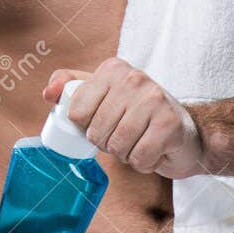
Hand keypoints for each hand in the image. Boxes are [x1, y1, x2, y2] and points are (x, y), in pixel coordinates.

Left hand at [44, 58, 204, 179]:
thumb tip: (47, 93)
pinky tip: (154, 150)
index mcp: (113, 69)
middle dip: (107, 144)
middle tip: (125, 136)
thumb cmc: (139, 116)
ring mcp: (154, 99)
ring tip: (139, 142)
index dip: (86, 127)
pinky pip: (138, 157)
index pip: (77, 111)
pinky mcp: (169, 124)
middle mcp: (134, 78)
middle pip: (96, 131)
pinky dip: (143, 163)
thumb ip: (72, 88)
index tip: (103, 123)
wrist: (186, 132)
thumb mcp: (104, 94)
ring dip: (125, 155)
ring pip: (116, 146)